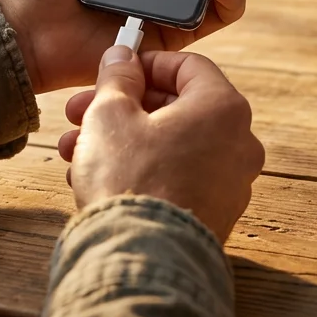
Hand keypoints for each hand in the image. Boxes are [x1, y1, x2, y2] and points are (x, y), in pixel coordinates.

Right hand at [58, 47, 263, 241]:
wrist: (141, 259)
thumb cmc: (130, 181)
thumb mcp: (110, 114)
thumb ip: (117, 77)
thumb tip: (122, 57)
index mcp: (223, 108)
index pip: (188, 66)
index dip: (146, 63)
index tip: (117, 69)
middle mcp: (240, 143)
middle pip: (177, 107)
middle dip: (124, 107)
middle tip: (83, 111)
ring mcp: (232, 182)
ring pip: (172, 144)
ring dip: (124, 140)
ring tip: (77, 150)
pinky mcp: (217, 213)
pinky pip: (178, 177)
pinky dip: (144, 169)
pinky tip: (99, 178)